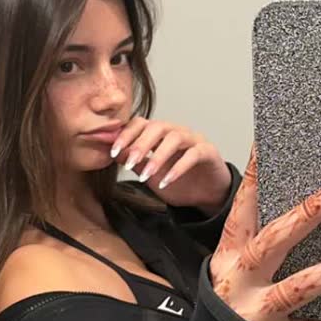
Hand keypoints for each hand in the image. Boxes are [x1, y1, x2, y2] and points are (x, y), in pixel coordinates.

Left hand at [111, 116, 231, 212]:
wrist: (206, 195)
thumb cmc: (178, 182)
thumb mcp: (150, 175)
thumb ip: (135, 162)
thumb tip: (114, 152)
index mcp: (160, 134)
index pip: (140, 124)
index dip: (126, 135)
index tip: (112, 152)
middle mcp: (176, 132)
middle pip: (157, 127)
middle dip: (140, 144)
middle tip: (128, 163)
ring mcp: (194, 140)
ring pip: (174, 138)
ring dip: (158, 157)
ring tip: (146, 176)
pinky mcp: (208, 152)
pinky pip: (193, 154)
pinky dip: (178, 168)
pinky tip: (166, 182)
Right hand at [209, 146, 320, 320]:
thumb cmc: (232, 307)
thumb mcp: (232, 269)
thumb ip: (263, 240)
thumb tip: (313, 204)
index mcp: (230, 256)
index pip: (244, 208)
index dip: (258, 176)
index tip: (271, 144)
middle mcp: (242, 281)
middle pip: (278, 238)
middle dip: (315, 210)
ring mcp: (262, 312)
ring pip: (308, 283)